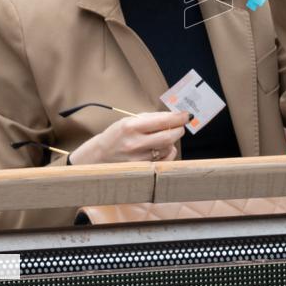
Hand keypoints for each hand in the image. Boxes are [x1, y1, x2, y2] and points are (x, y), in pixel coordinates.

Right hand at [68, 111, 187, 164]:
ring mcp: (138, 159)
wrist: (98, 157)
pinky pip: (164, 161)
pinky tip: (161, 148)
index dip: (178, 118)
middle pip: (168, 137)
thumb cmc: (116, 135)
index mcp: (131, 127)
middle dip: (179, 130)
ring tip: (163, 137)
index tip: (187, 115)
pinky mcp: (141, 170)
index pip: (162, 121)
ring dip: (171, 141)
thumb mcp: (129, 121)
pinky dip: (168, 153)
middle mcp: (134, 144)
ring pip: (167, 148)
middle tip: (181, 126)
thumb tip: (174, 116)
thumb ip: (151, 118)